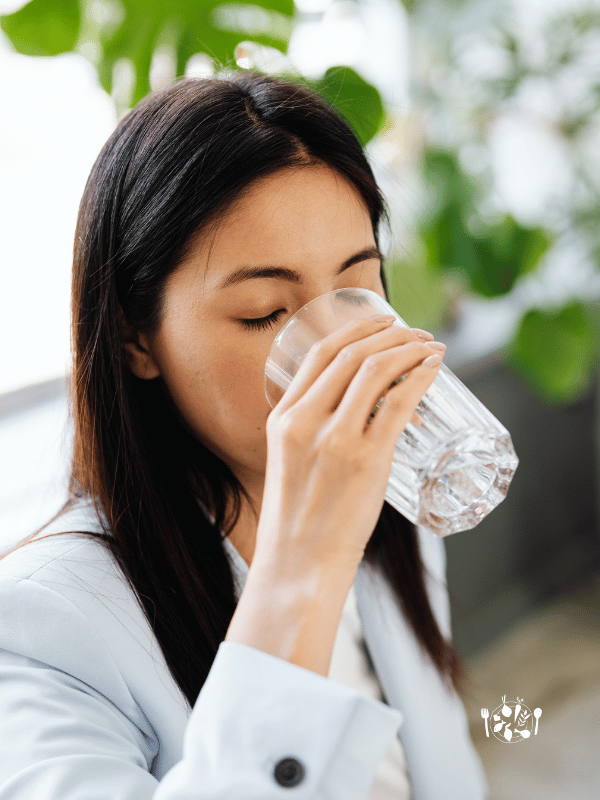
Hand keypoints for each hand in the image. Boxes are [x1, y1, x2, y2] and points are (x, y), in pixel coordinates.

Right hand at [255, 316, 443, 579]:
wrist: (299, 565)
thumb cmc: (299, 520)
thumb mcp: (290, 464)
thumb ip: (313, 433)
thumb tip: (360, 413)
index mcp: (282, 418)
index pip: (320, 354)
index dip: (357, 330)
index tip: (382, 322)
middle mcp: (305, 420)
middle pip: (352, 354)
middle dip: (389, 333)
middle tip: (415, 331)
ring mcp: (336, 439)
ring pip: (377, 370)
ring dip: (410, 349)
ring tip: (430, 346)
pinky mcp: (366, 460)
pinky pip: (399, 402)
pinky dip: (420, 378)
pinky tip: (434, 369)